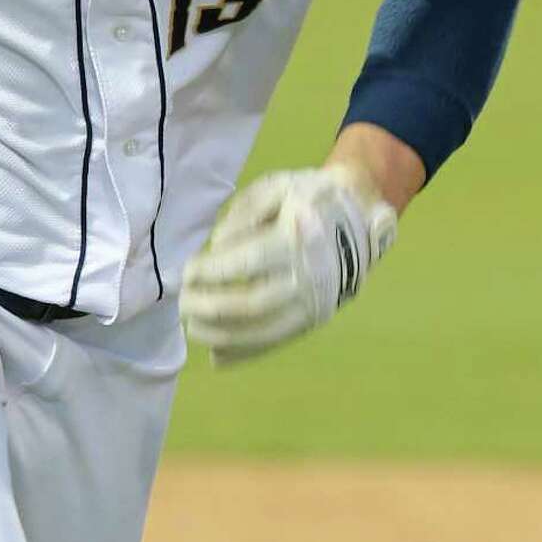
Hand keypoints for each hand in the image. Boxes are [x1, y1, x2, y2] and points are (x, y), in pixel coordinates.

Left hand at [180, 163, 396, 363]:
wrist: (359, 219)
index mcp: (298, 239)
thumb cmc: (309, 197)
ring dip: (221, 336)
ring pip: (263, 331)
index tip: (188, 272)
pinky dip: (245, 352)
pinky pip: (277, 343)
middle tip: (182, 303)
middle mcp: (308, 277)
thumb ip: (245, 211)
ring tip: (191, 328)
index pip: (248, 263)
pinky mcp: (313, 320)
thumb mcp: (278, 186)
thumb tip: (218, 247)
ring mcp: (313, 304)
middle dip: (210, 308)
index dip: (212, 271)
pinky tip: (216, 355)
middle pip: (252, 304)